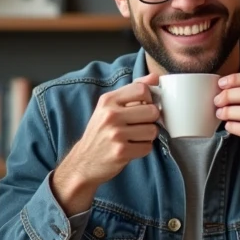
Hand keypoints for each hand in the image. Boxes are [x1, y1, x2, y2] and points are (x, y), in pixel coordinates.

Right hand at [52, 74, 160, 214]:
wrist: (83, 161)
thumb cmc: (100, 132)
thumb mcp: (109, 107)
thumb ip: (132, 91)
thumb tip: (155, 77)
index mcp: (108, 100)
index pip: (142, 89)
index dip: (149, 99)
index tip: (143, 106)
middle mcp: (110, 115)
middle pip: (152, 110)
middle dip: (151, 120)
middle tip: (140, 125)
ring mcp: (115, 134)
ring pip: (153, 130)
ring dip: (148, 136)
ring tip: (135, 137)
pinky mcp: (121, 152)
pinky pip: (147, 147)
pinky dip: (143, 149)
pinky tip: (131, 148)